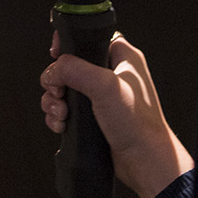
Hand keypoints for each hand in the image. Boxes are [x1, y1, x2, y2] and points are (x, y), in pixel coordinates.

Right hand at [40, 33, 193, 197]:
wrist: (143, 161)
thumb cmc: (137, 124)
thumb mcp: (105, 87)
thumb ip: (75, 69)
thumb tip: (54, 70)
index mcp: (122, 56)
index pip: (89, 36)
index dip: (68, 44)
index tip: (56, 54)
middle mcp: (111, 73)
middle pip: (69, 64)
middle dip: (56, 81)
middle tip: (58, 92)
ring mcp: (102, 96)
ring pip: (64, 88)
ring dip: (54, 101)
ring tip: (61, 114)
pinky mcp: (94, 115)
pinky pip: (66, 108)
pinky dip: (58, 116)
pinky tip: (62, 125)